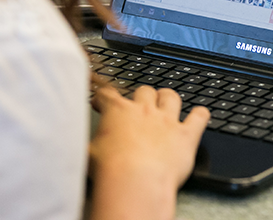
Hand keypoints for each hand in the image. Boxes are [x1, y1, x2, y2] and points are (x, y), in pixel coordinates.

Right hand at [89, 86, 209, 219]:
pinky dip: (201, 114)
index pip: (109, 94)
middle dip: (140, 96)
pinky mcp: (187, 134)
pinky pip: (199, 116)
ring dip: (168, 98)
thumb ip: (83, 141)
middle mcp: (145, 110)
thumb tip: (71, 142)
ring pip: (171, 96)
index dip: (104, 96)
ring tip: (166, 102)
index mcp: (118, 112)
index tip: (102, 100)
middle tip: (137, 105)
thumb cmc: (110, 169)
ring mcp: (168, 120)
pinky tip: (200, 114)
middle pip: (144, 90)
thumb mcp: (86, 152)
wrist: (136, 181)